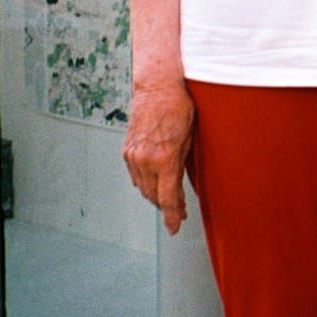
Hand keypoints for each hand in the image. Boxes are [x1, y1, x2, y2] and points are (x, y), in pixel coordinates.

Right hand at [122, 81, 194, 234]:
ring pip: (143, 188)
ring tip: (168, 198)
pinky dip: (145, 182)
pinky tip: (154, 182)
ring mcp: (133, 156)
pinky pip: (135, 175)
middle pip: (154, 196)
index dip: (172, 216)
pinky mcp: (126, 151)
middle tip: (179, 212)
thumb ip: (182, 167)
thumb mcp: (190, 140)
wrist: (157, 88)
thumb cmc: (179, 108)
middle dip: (166, 207)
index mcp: (164, 159)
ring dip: (155, 195)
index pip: (167, 198)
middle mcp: (145, 160)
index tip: (175, 227)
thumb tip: (181, 187)